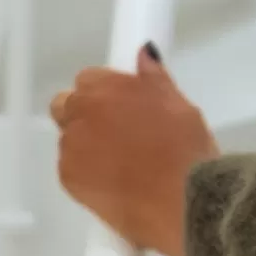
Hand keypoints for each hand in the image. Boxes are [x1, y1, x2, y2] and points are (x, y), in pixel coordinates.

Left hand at [50, 44, 219, 255]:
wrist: (183, 203)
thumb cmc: (188, 152)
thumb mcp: (181, 108)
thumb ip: (154, 79)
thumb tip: (143, 52)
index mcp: (107, 89)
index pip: (88, 78)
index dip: (105, 92)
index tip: (123, 106)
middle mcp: (80, 113)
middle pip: (66, 106)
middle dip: (84, 114)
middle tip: (117, 133)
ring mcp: (70, 148)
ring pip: (69, 139)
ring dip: (87, 145)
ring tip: (122, 165)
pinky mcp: (68, 180)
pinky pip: (71, 169)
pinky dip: (87, 174)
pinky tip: (115, 184)